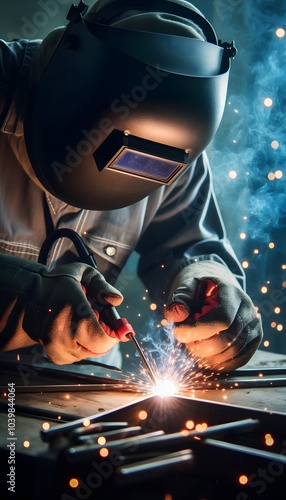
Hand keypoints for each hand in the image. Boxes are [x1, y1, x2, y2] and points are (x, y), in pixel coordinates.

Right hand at [0, 255, 122, 363]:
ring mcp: (56, 345)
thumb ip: (103, 285)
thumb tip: (116, 301)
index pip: (102, 338)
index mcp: (73, 310)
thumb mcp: (83, 273)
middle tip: (102, 324)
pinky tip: (75, 332)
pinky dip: (81, 348)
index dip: (114, 335)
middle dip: (105, 338)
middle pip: (98, 349)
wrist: (28, 296)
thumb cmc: (58, 282)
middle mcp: (63, 332)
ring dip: (93, 342)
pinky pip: (77, 358)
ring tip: (84, 324)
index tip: (118, 327)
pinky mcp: (54, 354)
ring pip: (89, 354)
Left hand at [164, 260, 262, 368]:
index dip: (197, 330)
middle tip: (185, 342)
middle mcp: (248, 310)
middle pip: (227, 339)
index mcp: (232, 293)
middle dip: (200, 346)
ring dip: (207, 356)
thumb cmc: (201, 290)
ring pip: (232, 353)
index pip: (221, 319)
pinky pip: (237, 361)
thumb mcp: (188, 286)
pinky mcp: (253, 342)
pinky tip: (204, 355)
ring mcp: (254, 327)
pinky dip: (217, 363)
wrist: (218, 290)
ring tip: (193, 345)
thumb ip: (180, 298)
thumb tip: (177, 314)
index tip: (178, 332)